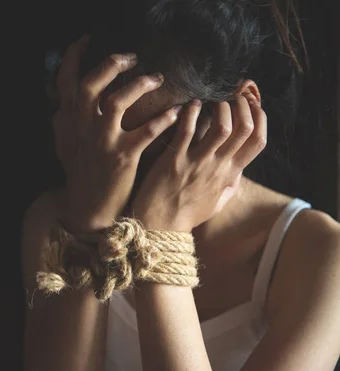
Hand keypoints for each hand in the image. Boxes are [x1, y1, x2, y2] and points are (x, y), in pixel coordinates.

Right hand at [53, 34, 182, 232]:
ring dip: (139, 86)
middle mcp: (83, 128)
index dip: (74, 57)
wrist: (90, 207)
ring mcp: (103, 142)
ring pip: (117, 102)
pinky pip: (146, 132)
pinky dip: (163, 119)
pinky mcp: (123, 158)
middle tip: (131, 57)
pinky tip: (177, 112)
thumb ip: (63, 123)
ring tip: (158, 79)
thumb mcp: (65, 146)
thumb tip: (59, 105)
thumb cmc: (81, 174)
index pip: (65, 81)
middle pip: (91, 85)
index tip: (87, 40)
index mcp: (70, 122)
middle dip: (111, 65)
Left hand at [131, 96, 266, 231]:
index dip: (260, 118)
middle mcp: (218, 167)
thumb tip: (238, 173)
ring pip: (221, 126)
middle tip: (231, 95)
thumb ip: (229, 187)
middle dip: (241, 105)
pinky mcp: (173, 162)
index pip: (258, 142)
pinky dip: (190, 113)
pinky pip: (186, 131)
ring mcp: (197, 164)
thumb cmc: (185, 215)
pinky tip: (188, 106)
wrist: (159, 227)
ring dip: (219, 107)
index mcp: (229, 175)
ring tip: (210, 100)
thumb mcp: (215, 204)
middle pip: (245, 129)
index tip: (251, 103)